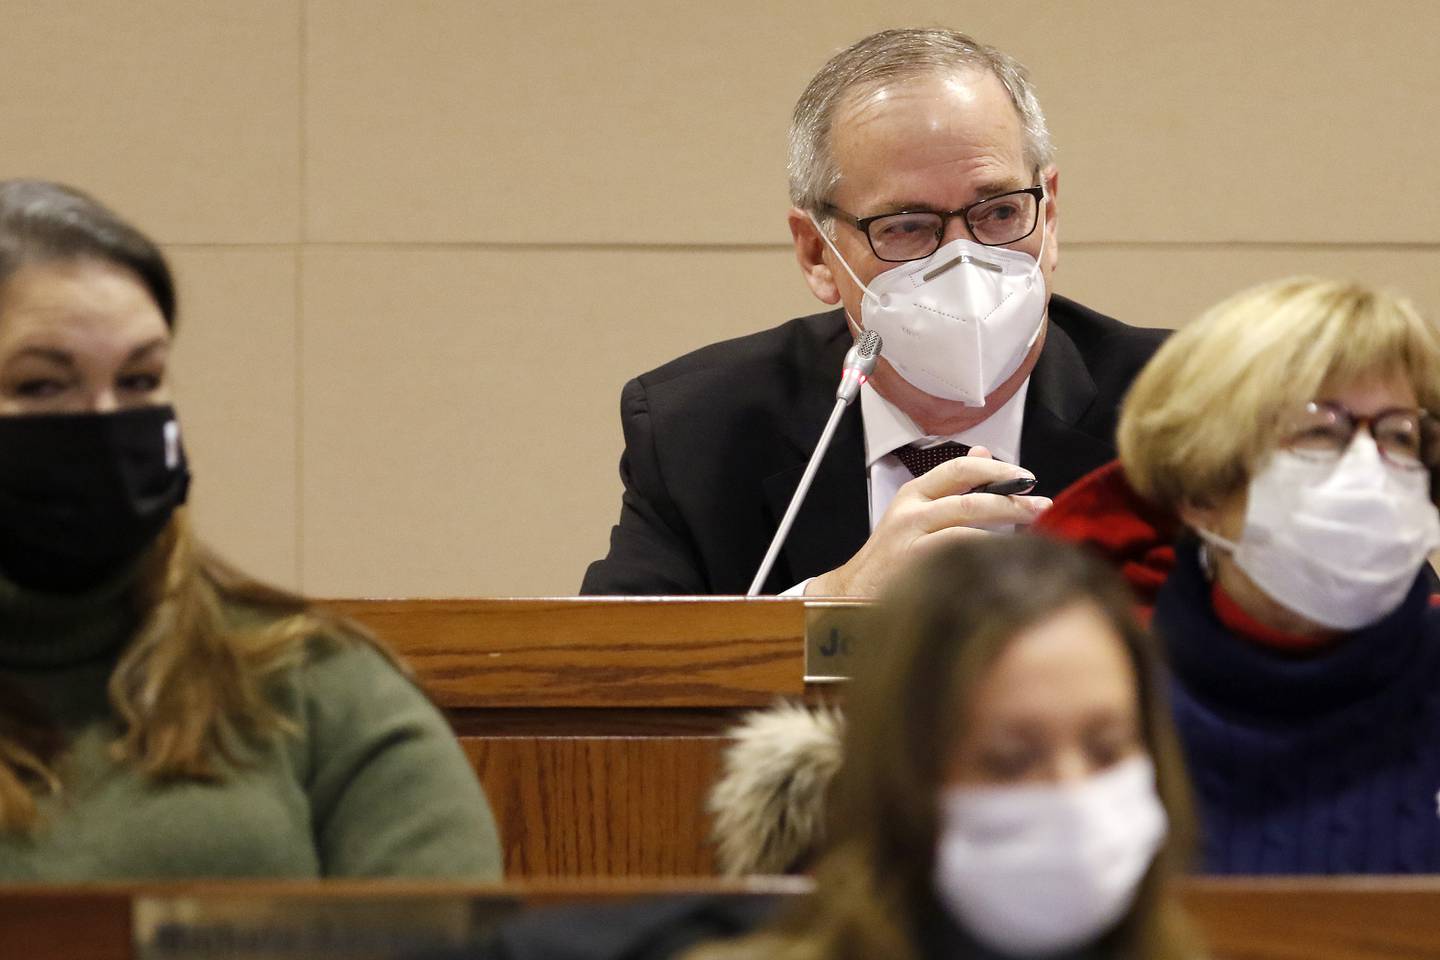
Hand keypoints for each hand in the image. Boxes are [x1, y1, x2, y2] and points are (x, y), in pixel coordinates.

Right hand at [804, 447, 1050, 596]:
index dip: (997, 469)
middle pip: (970, 499)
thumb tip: (985, 454)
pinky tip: (1005, 561)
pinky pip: (960, 559)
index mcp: (913, 495)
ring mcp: (912, 543)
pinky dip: (987, 558)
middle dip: (1012, 502)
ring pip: (968, 530)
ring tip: (1032, 535)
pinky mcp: (915, 570)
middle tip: (1041, 506)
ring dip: (1006, 532)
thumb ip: (952, 486)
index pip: (959, 468)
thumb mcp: (918, 512)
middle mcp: (911, 514)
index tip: (1026, 477)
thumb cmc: (892, 555)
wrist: (853, 593)